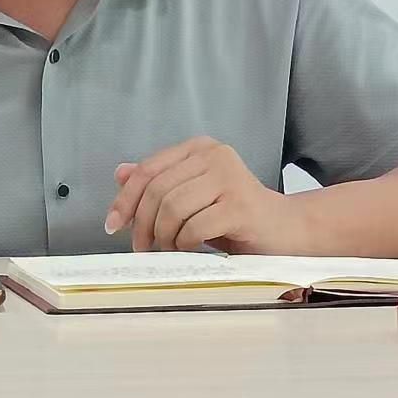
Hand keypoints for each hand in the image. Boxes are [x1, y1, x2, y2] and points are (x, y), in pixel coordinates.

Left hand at [104, 137, 303, 254]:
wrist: (285, 230)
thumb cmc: (234, 215)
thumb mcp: (192, 196)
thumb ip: (160, 183)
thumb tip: (120, 173)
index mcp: (199, 148)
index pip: (148, 170)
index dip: (125, 199)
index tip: (112, 225)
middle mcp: (214, 155)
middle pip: (157, 191)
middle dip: (143, 225)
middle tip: (144, 247)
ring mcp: (229, 178)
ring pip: (173, 209)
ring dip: (165, 237)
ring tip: (173, 248)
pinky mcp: (240, 206)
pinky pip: (195, 227)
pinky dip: (186, 244)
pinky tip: (192, 249)